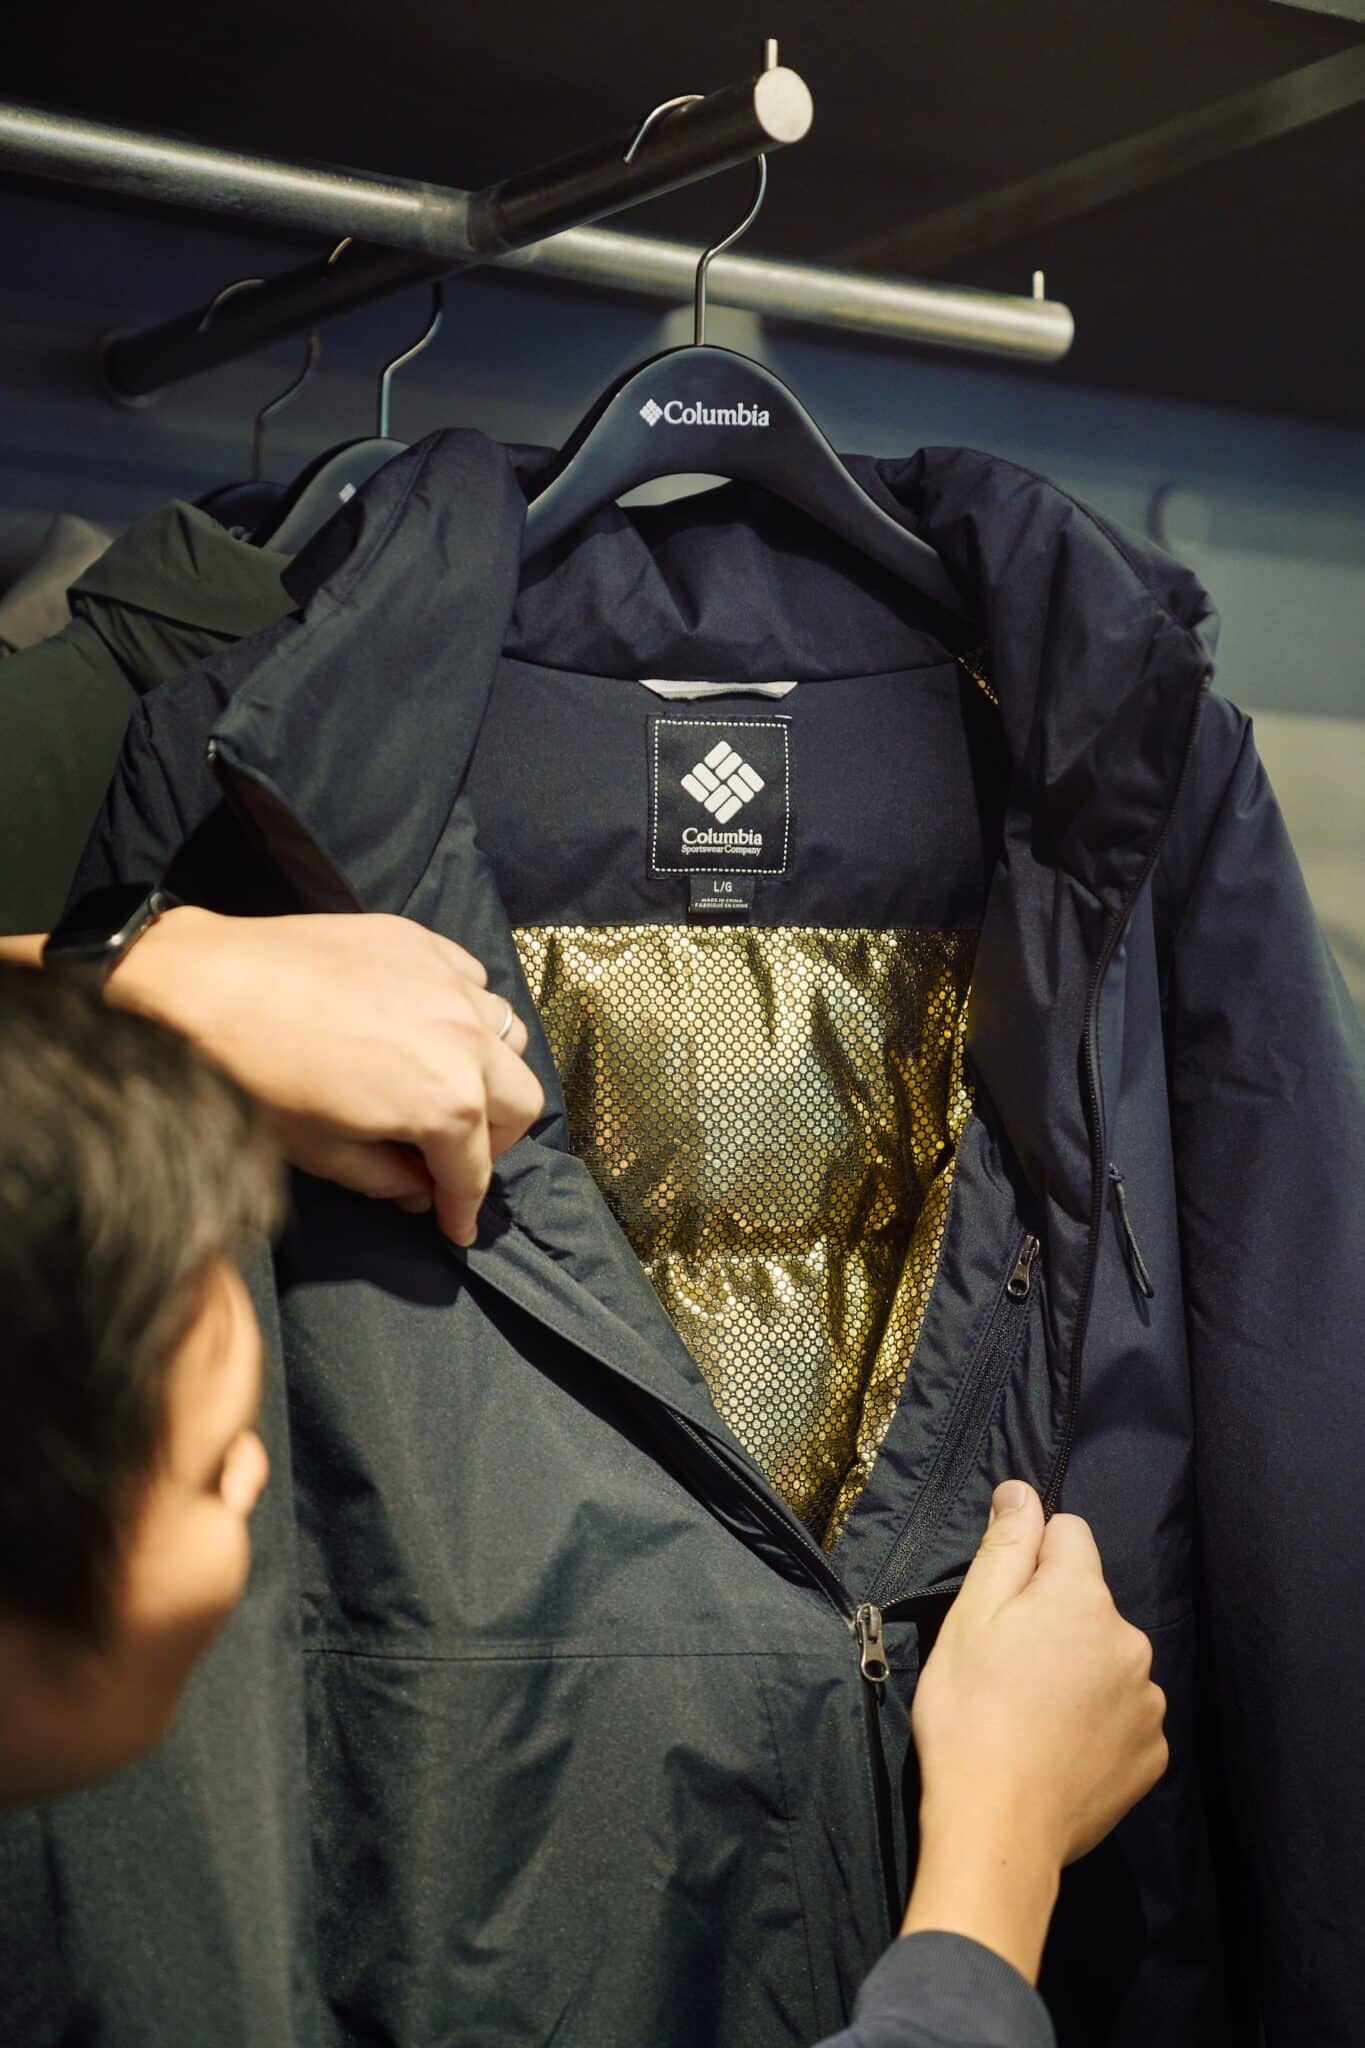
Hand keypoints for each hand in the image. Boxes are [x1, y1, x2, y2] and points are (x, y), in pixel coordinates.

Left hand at [108, 907, 544, 1246]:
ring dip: (488, 1071)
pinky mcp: (421, 944)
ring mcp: (448, 984)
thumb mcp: (320, 1151)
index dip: (464, 1208)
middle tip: (455, 1156)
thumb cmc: (255, 1078)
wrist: (206, 987)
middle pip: (520, 1102)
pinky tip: (426, 1022)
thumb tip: (415, 1190)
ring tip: (447, 1082)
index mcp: (446, 1102)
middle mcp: (466, 1040)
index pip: (475, 1170)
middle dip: (497, 1140)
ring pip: (507, 1036)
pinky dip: (464, 1010)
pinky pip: (473, 982)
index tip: (456, 1227)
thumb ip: (383, 1177)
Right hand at [903, 1480, 1166, 1981]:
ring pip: (1108, 1658)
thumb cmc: (970, 1714)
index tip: (1001, 1603)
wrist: (998, 1828)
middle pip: (1089, 1602)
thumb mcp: (971, 1618)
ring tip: (1032, 1713)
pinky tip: (1059, 1747)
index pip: (1068, 1534)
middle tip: (1007, 1665)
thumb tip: (1023, 1491)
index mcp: (1083, 1597)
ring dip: (1079, 1670)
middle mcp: (1132, 1640)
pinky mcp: (1153, 1755)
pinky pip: (1124, 1714)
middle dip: (1054, 1618)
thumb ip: (1005, 1546)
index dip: (1029, 1558)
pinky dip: (1097, 1721)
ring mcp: (1149, 1701)